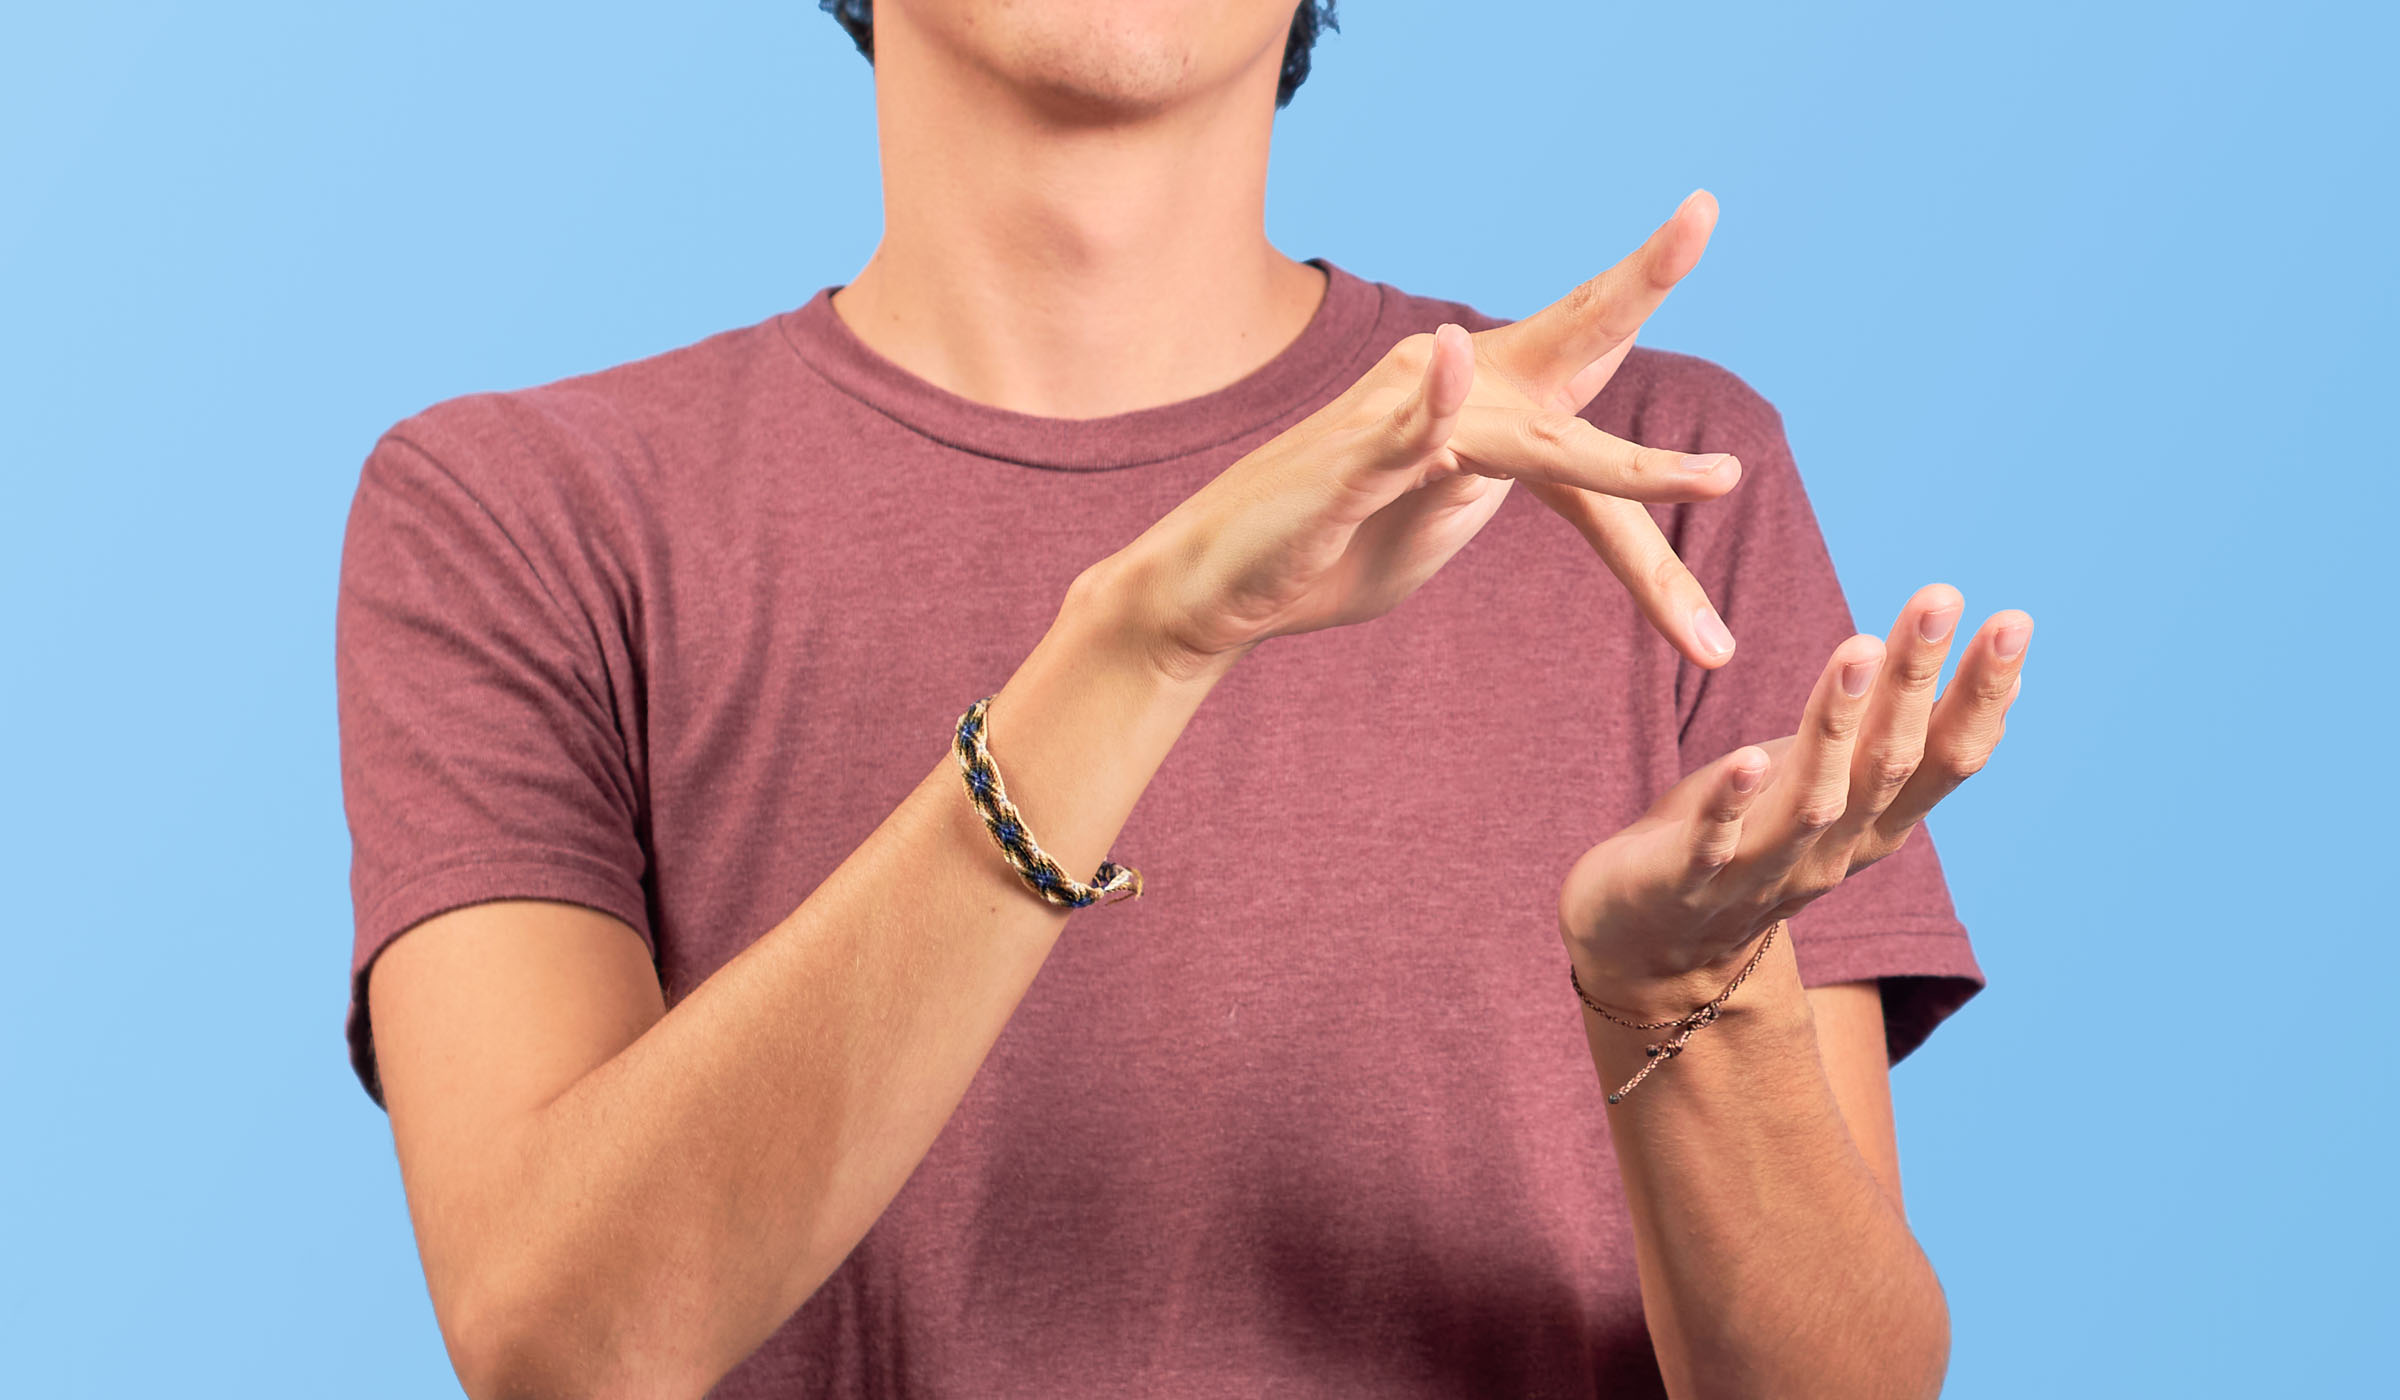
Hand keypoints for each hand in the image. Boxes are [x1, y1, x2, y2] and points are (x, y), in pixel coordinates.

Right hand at [1109, 192, 1746, 678]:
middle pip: (1565, 340)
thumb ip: (1486, 488)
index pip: (1587, 380)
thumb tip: (1520, 470)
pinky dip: (1429, 408)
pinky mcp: (1350, 468)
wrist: (1217, 587)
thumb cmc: (1326, 550)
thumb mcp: (1433, 524)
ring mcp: (1399, 427)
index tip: (1702, 238)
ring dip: (1627, 468)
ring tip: (1715, 480)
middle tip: (1700, 213)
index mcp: (1488, 414)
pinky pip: (1403, 437)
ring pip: (1528, 435)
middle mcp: (1454, 397)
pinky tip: (1450, 361)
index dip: (1653, 335)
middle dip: (1637, 280)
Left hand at [1558, 584, 2032, 1009]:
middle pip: (1888, 763)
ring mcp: (1762, 870)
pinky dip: (1735, 800)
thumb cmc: (1750, 840)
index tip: (2012, 619)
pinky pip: (1716, 842)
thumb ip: (1907, 745)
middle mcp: (1833, 850)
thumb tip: (2006, 685)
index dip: (1980, 694)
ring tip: (1859, 647)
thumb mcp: (1839, 785)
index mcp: (1874, 824)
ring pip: (1814, 798)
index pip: (1944, 757)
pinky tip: (1749, 757)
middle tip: (1942, 596)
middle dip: (1916, 679)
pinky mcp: (1688, 881)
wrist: (1652, 951)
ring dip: (1838, 725)